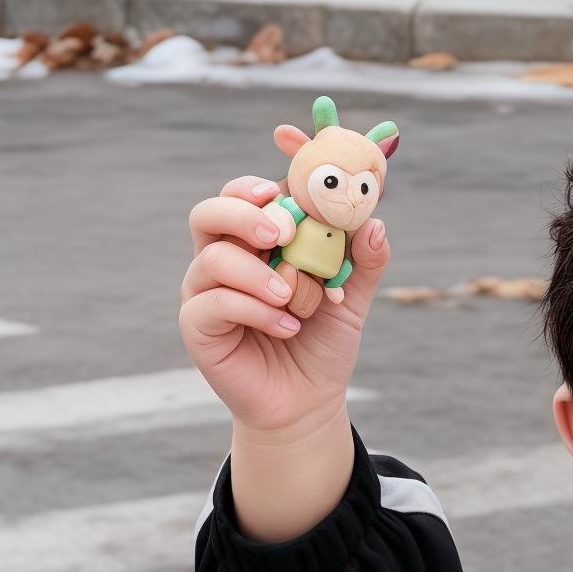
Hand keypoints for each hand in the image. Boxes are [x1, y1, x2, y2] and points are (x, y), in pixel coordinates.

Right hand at [180, 172, 389, 537]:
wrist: (306, 403)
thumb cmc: (321, 343)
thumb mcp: (352, 300)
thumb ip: (364, 261)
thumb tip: (375, 223)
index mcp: (256, 240)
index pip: (247, 193)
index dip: (260, 178)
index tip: (282, 168)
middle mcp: (225, 257)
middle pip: (211, 211)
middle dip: (242, 212)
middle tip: (277, 232)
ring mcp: (205, 290)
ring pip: (213, 257)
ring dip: (256, 273)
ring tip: (291, 296)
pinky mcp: (198, 325)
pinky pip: (214, 302)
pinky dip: (253, 309)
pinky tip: (285, 326)